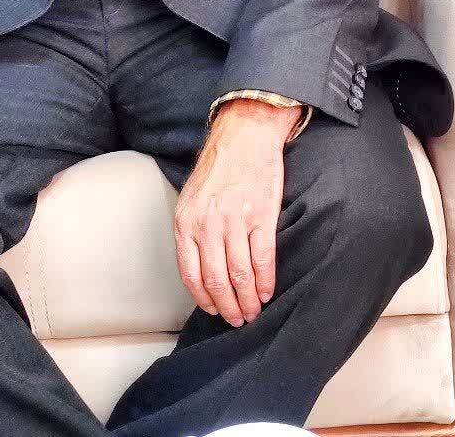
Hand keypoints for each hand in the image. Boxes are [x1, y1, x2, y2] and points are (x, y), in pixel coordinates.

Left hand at [172, 98, 298, 325]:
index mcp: (186, 221)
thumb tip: (201, 269)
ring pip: (240, 275)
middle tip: (237, 320)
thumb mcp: (192, 197)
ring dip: (248, 300)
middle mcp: (208, 224)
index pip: (191, 274)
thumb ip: (193, 231)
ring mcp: (235, 221)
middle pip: (217, 280)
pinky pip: (263, 259)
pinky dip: (266, 281)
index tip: (214, 310)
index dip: (204, 299)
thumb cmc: (218, 167)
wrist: (244, 135)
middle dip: (228, 307)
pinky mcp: (261, 216)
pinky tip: (268, 292)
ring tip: (253, 311)